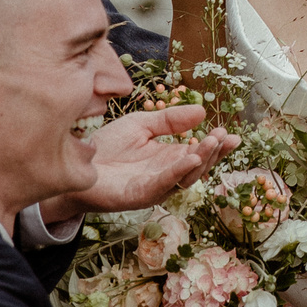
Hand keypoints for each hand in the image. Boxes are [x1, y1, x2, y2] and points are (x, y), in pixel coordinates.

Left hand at [63, 106, 239, 213]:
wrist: (74, 161)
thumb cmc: (106, 146)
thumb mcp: (142, 124)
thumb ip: (170, 120)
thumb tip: (202, 112)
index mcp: (168, 158)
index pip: (199, 152)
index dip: (216, 144)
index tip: (231, 134)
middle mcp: (165, 175)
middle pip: (197, 166)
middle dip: (213, 152)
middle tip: (224, 136)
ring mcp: (153, 186)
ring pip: (185, 177)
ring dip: (201, 160)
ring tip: (211, 142)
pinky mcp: (138, 195)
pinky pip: (162, 184)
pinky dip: (177, 172)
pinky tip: (190, 158)